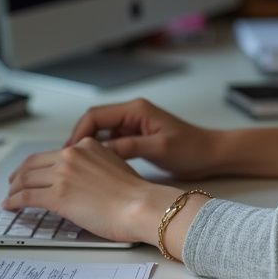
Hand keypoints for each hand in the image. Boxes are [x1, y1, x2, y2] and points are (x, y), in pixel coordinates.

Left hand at [3, 137, 179, 243]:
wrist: (140, 205)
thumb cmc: (134, 193)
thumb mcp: (114, 164)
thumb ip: (94, 164)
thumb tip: (81, 177)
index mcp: (86, 145)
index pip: (52, 153)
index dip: (37, 163)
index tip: (32, 171)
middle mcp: (72, 155)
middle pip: (33, 163)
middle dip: (19, 174)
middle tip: (14, 183)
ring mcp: (62, 174)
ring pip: (26, 179)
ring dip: (14, 189)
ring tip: (10, 196)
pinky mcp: (56, 196)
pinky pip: (26, 197)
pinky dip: (13, 201)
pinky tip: (10, 205)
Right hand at [67, 98, 221, 179]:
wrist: (210, 155)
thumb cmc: (191, 148)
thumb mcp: (159, 148)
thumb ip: (129, 147)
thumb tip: (100, 151)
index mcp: (136, 110)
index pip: (96, 116)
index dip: (79, 133)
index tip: (70, 152)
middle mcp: (132, 114)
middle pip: (94, 123)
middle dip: (79, 141)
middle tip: (67, 161)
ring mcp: (133, 126)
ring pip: (101, 134)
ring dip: (89, 148)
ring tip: (78, 167)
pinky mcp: (136, 138)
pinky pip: (111, 143)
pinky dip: (101, 153)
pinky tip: (96, 168)